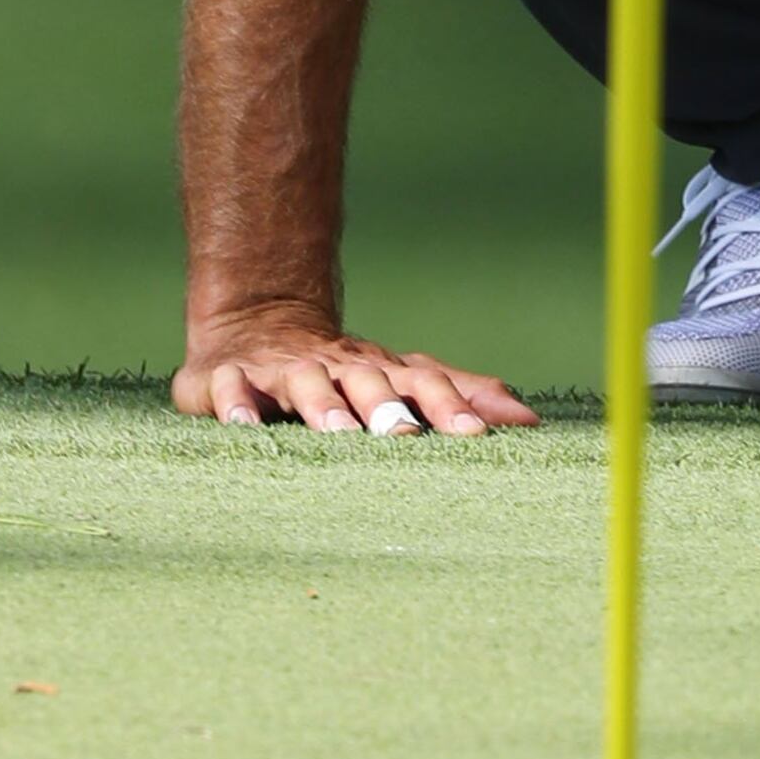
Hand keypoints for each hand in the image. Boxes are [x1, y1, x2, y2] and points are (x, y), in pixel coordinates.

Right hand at [173, 317, 538, 435]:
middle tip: (405, 436)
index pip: (421, 383)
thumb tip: (531, 418)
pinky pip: (230, 389)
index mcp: (381, 371)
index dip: (448, 407)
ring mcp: (283, 371)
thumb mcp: (400, 379)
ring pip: (305, 382)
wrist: (258, 322)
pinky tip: (244, 427)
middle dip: (386, 408)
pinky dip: (236, 406)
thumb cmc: (343, 369)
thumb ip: (460, 395)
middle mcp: (337, 367)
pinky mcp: (228, 378)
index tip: (476, 436)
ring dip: (321, 406)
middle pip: (366, 381)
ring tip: (336, 433)